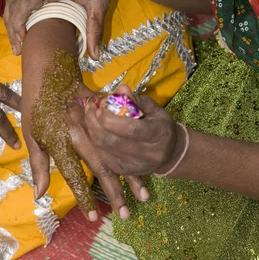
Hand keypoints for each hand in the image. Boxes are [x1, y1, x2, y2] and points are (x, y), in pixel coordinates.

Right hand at [4, 0, 124, 58]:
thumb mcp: (99, 7)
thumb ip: (94, 31)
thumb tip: (95, 57)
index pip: (24, 6)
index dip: (18, 25)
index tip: (22, 41)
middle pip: (15, 1)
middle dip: (12, 25)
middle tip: (17, 46)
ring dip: (11, 13)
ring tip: (15, 33)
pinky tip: (18, 13)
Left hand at [76, 85, 184, 211]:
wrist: (170, 154)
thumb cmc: (160, 125)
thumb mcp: (153, 109)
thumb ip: (135, 99)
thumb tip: (120, 88)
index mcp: (158, 135)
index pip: (130, 129)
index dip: (111, 118)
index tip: (101, 105)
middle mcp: (147, 153)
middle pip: (112, 140)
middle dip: (95, 122)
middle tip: (90, 106)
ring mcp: (133, 166)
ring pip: (103, 148)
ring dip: (91, 128)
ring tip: (88, 113)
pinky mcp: (123, 171)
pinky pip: (102, 154)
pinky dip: (94, 139)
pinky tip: (93, 127)